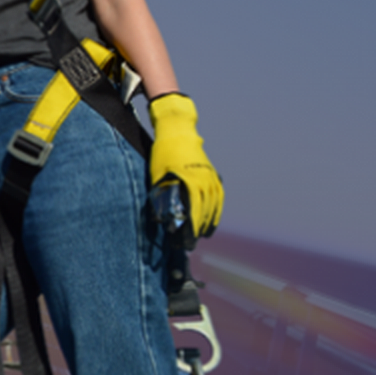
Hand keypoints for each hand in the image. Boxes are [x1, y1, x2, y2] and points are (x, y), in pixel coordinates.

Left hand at [148, 93, 222, 237]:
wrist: (177, 132)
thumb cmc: (163, 154)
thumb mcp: (157, 175)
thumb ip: (161, 194)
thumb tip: (160, 216)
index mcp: (190, 181)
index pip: (194, 210)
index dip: (192, 227)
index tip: (188, 240)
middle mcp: (203, 180)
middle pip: (205, 209)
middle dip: (199, 228)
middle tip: (192, 242)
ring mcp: (210, 176)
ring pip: (214, 204)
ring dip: (209, 220)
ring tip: (204, 234)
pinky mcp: (212, 173)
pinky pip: (218, 194)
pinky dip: (217, 208)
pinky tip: (213, 217)